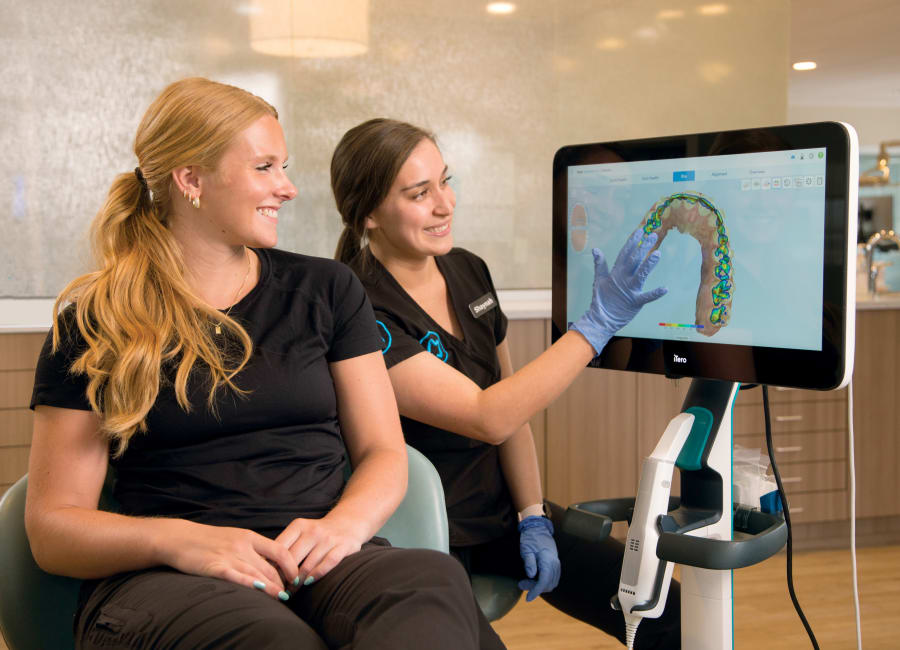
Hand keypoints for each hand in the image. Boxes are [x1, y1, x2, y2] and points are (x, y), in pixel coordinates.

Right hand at [160, 519, 297, 600]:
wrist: (180, 538)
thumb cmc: (209, 541)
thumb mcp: (235, 538)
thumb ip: (252, 549)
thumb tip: (272, 564)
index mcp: (249, 537)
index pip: (279, 550)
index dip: (291, 565)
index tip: (296, 577)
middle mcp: (242, 546)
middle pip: (270, 567)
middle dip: (282, 582)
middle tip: (289, 594)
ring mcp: (229, 556)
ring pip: (257, 574)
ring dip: (271, 588)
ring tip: (281, 598)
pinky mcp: (215, 567)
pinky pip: (236, 577)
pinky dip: (250, 585)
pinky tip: (260, 591)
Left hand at [275, 515, 367, 588]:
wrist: (347, 523)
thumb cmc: (317, 534)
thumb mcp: (300, 533)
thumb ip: (285, 547)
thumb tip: (263, 568)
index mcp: (299, 526)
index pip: (280, 548)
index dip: (272, 566)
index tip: (267, 579)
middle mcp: (313, 530)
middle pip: (292, 558)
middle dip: (283, 577)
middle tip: (278, 590)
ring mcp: (329, 538)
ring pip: (308, 564)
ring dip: (298, 582)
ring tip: (291, 592)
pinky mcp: (343, 546)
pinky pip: (328, 563)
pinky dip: (317, 574)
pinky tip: (309, 583)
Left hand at [517, 515, 560, 601]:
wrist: (538, 529)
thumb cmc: (531, 539)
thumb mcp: (526, 549)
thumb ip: (529, 562)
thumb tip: (531, 575)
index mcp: (548, 560)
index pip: (544, 581)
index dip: (536, 591)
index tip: (528, 598)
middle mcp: (555, 564)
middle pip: (547, 584)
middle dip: (535, 588)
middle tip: (521, 584)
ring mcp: (557, 564)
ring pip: (551, 583)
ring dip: (539, 586)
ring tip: (526, 581)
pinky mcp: (556, 565)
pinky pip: (553, 579)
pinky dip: (544, 582)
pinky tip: (534, 579)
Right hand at [569, 230, 667, 354]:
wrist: (601, 319)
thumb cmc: (601, 300)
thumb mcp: (599, 280)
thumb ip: (599, 264)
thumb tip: (595, 249)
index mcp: (616, 273)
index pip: (625, 253)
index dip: (632, 241)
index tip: (640, 230)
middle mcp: (623, 279)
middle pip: (634, 260)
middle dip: (643, 247)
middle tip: (653, 235)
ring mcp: (630, 290)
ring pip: (641, 274)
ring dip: (649, 264)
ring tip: (658, 254)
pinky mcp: (635, 302)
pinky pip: (647, 297)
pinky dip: (655, 293)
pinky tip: (665, 289)